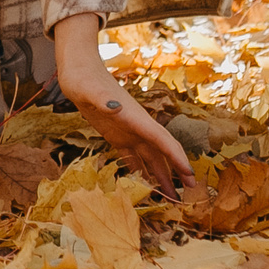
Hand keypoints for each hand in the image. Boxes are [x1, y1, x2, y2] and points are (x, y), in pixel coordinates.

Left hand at [52, 13, 202, 202]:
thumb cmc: (84, 78)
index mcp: (137, 117)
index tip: (190, 176)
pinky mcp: (117, 136)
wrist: (78, 70)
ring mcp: (129, 132)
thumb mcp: (90, 90)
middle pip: (162, 153)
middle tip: (187, 197)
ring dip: (160, 177)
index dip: (177, 158)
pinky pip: (133, 158)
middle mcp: (138, 126)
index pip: (163, 140)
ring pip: (150, 158)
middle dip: (175, 173)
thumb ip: (103, 99)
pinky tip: (145, 186)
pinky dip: (141, 172)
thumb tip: (116, 107)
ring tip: (170, 198)